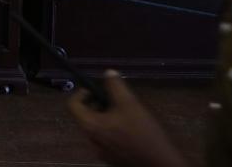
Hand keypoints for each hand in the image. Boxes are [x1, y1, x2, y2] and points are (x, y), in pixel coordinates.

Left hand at [67, 70, 188, 166]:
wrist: (159, 163)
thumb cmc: (143, 132)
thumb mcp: (130, 103)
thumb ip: (116, 86)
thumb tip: (108, 73)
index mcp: (90, 126)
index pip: (72, 105)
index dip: (81, 93)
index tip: (95, 89)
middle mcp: (91, 141)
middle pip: (85, 116)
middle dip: (97, 104)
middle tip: (114, 99)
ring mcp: (101, 152)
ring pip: (96, 127)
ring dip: (106, 116)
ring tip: (124, 112)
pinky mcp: (112, 158)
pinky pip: (105, 138)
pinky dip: (112, 128)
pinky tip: (130, 128)